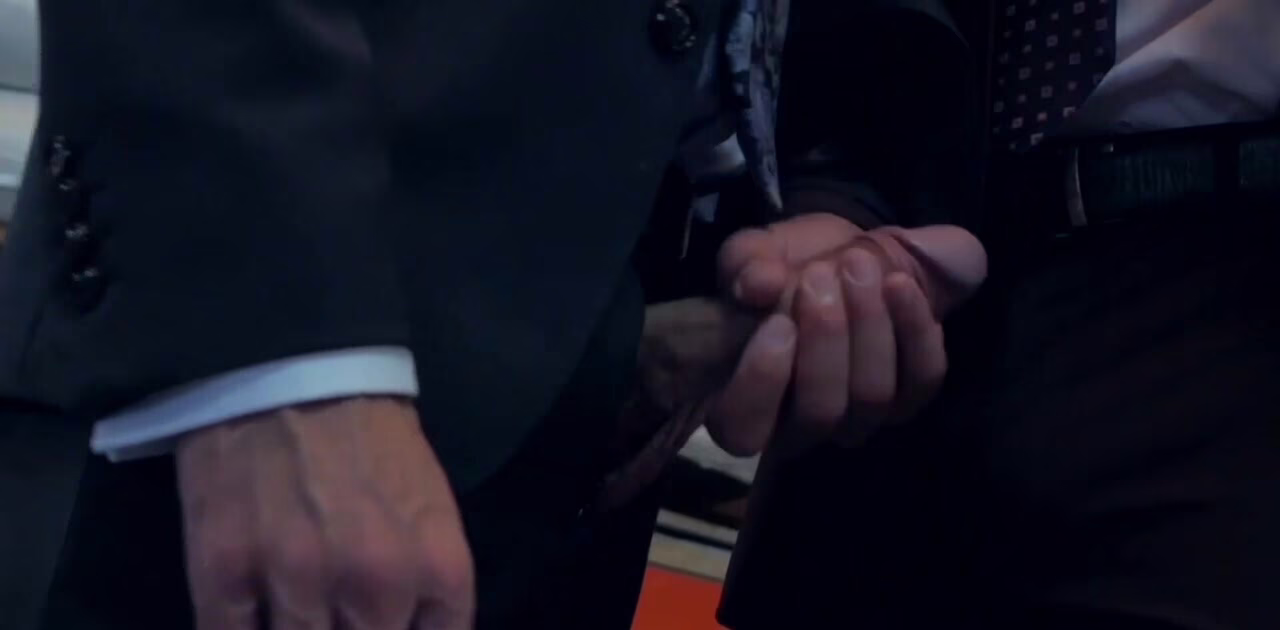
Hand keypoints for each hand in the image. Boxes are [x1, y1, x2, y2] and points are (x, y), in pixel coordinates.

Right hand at [176, 397, 473, 629]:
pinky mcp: (223, 573)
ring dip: (299, 629)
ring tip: (299, 600)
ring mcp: (297, 580)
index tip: (384, 623)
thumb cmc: (372, 439)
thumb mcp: (431, 510)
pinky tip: (248, 614)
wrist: (293, 366)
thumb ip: (429, 587)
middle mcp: (375, 584)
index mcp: (436, 566)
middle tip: (338, 611)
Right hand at [713, 212, 986, 451]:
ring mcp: (859, 417)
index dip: (762, 384)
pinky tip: (898, 284)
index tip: (778, 322)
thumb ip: (745, 265)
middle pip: (819, 414)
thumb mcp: (752, 255)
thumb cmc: (784, 267)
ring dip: (868, 325)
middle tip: (819, 274)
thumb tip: (759, 285)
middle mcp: (801, 427)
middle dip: (825, 340)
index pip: (744, 432)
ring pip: (872, 396)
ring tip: (857, 264)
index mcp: (743, 404)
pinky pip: (921, 378)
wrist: (843, 258)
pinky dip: (914, 328)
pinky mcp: (910, 396)